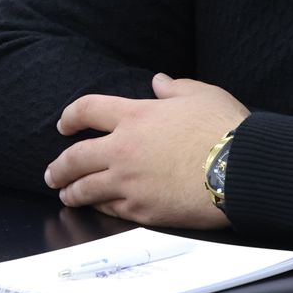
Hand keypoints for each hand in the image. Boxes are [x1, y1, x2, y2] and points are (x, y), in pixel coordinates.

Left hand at [43, 73, 249, 227]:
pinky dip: (101, 207)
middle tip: (51, 173)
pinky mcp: (143, 210)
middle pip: (75, 157)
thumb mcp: (201, 94)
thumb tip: (159, 82)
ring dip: (72, 192)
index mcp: (135, 116)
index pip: (88, 110)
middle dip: (59, 166)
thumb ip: (174, 88)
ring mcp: (130, 183)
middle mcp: (124, 149)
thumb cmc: (224, 129)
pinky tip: (99, 207)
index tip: (63, 124)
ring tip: (66, 195)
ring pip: (87, 189)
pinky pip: (111, 210)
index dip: (71, 116)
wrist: (240, 170)